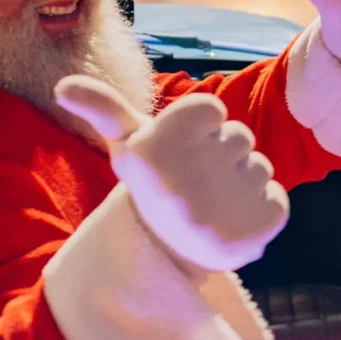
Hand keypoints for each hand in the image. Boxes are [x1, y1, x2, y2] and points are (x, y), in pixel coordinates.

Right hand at [53, 78, 288, 272]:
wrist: (167, 254)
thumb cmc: (154, 184)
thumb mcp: (129, 146)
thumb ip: (104, 109)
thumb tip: (62, 85)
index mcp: (153, 149)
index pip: (213, 110)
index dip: (201, 129)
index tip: (180, 155)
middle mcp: (185, 179)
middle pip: (240, 137)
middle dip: (224, 155)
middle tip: (196, 183)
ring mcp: (221, 210)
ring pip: (260, 168)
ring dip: (244, 183)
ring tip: (213, 205)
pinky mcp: (253, 234)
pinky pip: (277, 202)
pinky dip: (263, 211)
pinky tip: (234, 224)